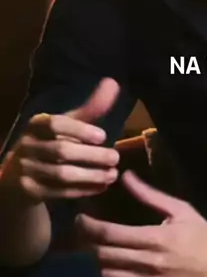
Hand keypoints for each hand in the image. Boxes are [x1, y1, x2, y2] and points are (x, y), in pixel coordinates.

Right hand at [0, 78, 120, 207]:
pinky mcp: (30, 191)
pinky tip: (102, 187)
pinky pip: (59, 192)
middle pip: (61, 151)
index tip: (104, 136)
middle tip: (116, 157)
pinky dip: (83, 190)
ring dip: (91, 175)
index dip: (79, 130)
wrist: (19, 176)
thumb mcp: (67, 125)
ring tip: (113, 174)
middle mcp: (28, 145)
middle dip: (92, 156)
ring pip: (61, 174)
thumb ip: (90, 108)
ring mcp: (27, 170)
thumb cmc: (50, 143)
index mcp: (36, 125)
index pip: (54, 123)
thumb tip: (113, 83)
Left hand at [76, 170, 206, 276]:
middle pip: (103, 255)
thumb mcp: (181, 211)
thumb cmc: (204, 238)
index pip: (109, 234)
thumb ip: (150, 196)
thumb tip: (126, 177)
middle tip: (89, 233)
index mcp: (155, 239)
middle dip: (90, 243)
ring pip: (109, 275)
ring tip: (106, 249)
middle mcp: (148, 264)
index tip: (81, 218)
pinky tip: (122, 267)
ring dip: (102, 262)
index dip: (88, 226)